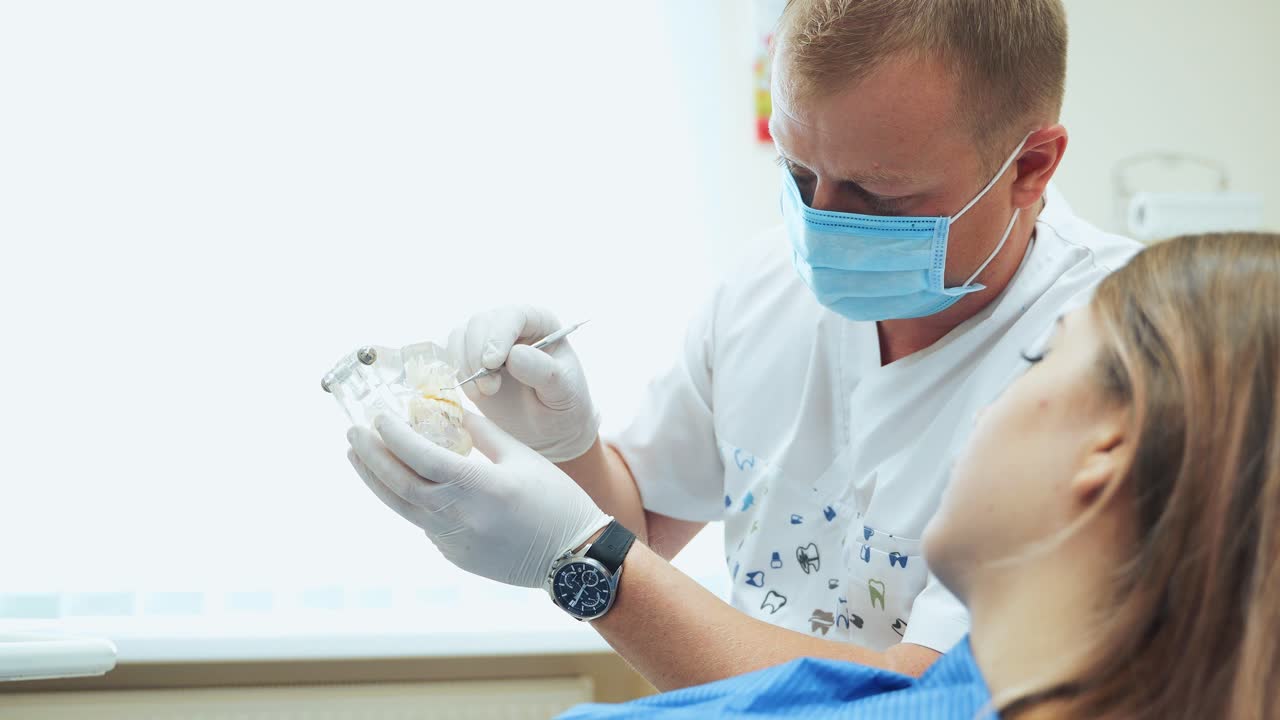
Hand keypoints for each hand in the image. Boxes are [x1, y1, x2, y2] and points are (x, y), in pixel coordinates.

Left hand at [346, 412, 611, 588]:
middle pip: (400, 484)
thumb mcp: (523, 457)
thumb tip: (449, 411)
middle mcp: (461, 517)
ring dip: (378, 480)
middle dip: (371, 457)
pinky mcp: (456, 556)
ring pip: (403, 508)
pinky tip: (404, 483)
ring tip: (358, 457)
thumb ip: (482, 434)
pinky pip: (425, 524)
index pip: (422, 456)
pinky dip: (410, 501)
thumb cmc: (556, 500)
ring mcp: (455, 542)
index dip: (394, 435)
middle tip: (352, 433)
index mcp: (481, 486)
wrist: (574, 558)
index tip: (378, 416)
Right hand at [447, 305, 598, 462]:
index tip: (492, 363)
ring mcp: (488, 341)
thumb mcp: (563, 391)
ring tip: (484, 394)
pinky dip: (455, 372)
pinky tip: (473, 393)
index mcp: (541, 323)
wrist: (549, 429)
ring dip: (465, 365)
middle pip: (481, 322)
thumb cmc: (563, 405)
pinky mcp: (470, 359)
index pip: (515, 315)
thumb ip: (543, 372)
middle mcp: (512, 325)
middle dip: (478, 354)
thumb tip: (514, 354)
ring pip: (461, 336)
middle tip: (489, 388)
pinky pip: (451, 354)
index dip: (499, 335)